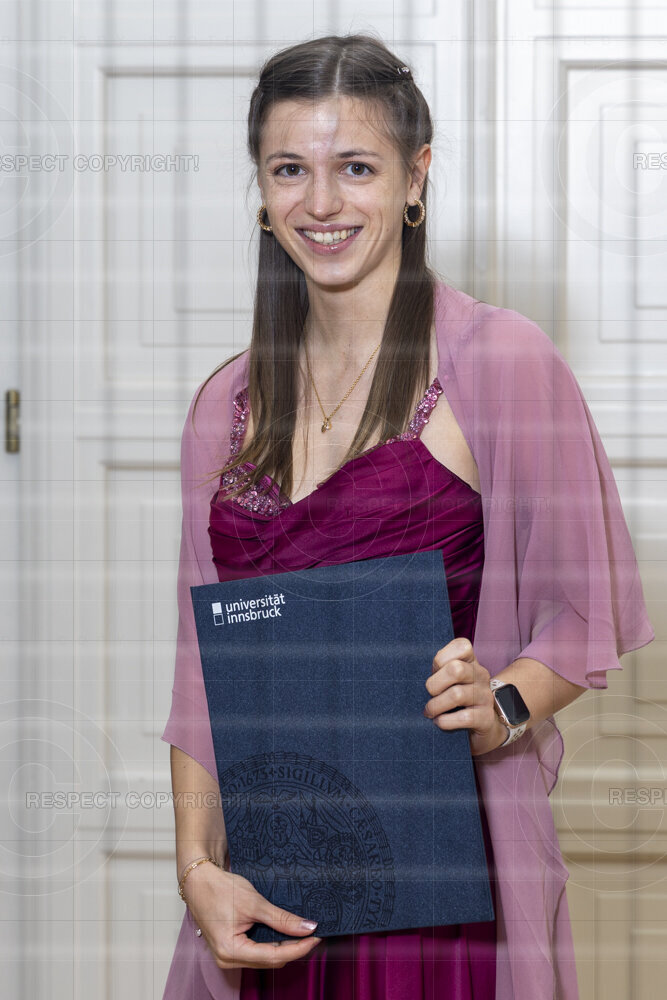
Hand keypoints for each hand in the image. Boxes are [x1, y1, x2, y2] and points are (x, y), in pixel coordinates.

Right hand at [182, 861, 321, 969]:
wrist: (199, 880)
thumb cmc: (220, 889)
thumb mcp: (254, 903)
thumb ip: (282, 919)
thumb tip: (308, 928)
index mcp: (231, 951)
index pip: (274, 956)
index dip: (299, 948)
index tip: (316, 937)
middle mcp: (228, 959)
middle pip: (270, 960)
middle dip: (293, 948)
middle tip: (312, 933)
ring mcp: (228, 955)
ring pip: (265, 958)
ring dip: (283, 946)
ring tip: (302, 932)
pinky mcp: (230, 948)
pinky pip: (256, 952)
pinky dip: (271, 943)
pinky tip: (284, 932)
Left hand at [423, 637, 507, 756]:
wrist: (481, 723)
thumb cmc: (456, 695)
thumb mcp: (448, 677)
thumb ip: (437, 669)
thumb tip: (413, 674)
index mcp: (471, 661)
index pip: (461, 646)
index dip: (440, 660)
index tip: (434, 672)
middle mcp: (481, 675)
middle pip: (456, 669)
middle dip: (435, 684)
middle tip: (430, 694)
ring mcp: (485, 696)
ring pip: (457, 695)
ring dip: (436, 706)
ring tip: (430, 711)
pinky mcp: (485, 717)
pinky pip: (464, 717)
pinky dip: (445, 721)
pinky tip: (439, 722)